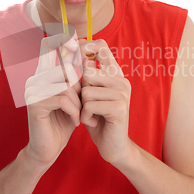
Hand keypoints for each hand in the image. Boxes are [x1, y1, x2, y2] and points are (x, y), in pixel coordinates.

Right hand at [24, 34, 81, 166]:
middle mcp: (35, 79)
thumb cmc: (63, 122)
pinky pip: (63, 100)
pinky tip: (75, 122)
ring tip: (81, 115)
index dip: (64, 41)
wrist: (48, 149)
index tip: (78, 44)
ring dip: (78, 103)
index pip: (50, 47)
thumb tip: (89, 54)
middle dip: (80, 88)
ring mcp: (33, 91)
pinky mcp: (35, 104)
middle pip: (66, 70)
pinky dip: (74, 112)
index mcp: (43, 74)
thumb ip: (78, 78)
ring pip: (66, 85)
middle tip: (85, 106)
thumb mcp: (74, 98)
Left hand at [79, 39, 131, 164]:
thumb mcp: (90, 94)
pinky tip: (91, 122)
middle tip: (85, 104)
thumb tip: (74, 51)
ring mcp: (122, 93)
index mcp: (115, 74)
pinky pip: (89, 105)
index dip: (85, 46)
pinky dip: (84, 116)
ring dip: (82, 106)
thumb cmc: (99, 119)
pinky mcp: (119, 108)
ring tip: (89, 114)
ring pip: (86, 89)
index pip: (101, 46)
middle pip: (88, 71)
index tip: (72, 51)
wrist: (114, 147)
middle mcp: (121, 80)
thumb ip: (87, 75)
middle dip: (80, 90)